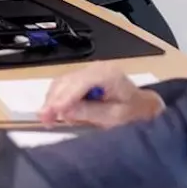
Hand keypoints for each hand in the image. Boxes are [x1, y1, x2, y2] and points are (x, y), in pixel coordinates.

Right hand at [38, 61, 165, 127]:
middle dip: (53, 100)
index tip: (52, 112)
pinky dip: (57, 98)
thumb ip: (89, 112)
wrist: (142, 107)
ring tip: (47, 119)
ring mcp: (88, 71)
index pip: (80, 82)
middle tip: (43, 119)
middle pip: (67, 81)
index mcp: (108, 74)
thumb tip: (63, 110)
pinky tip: (54, 112)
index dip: (64, 97)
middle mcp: (96, 68)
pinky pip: (64, 86)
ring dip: (52, 100)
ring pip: (62, 83)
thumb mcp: (115, 117)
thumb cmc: (133, 113)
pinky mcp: (83, 78)